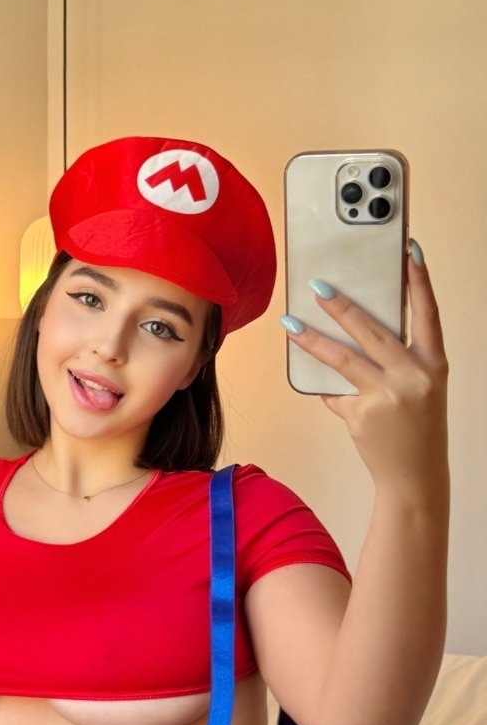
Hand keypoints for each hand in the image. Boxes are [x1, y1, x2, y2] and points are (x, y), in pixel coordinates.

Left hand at [282, 244, 447, 492]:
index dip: (419, 280)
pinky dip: (325, 388)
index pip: (427, 312)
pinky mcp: (361, 414)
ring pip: (342, 359)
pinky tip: (314, 383)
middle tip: (318, 286)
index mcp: (434, 363)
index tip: (407, 250)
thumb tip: (351, 332)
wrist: (414, 475)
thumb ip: (396, 360)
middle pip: (372, 331)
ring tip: (290, 324)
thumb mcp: (419, 387)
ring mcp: (386, 396)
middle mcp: (413, 376)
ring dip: (312, 339)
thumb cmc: (416, 426)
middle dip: (343, 306)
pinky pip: (334, 392)